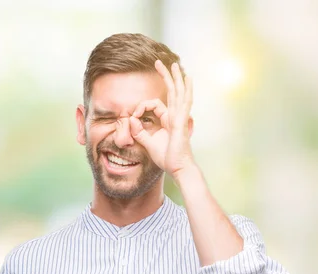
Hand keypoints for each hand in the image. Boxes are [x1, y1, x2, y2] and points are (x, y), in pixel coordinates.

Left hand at [129, 60, 194, 178]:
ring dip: (176, 77)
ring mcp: (180, 117)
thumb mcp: (148, 143)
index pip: (154, 105)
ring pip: (179, 92)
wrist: (178, 168)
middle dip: (165, 76)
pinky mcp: (182, 121)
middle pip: (172, 91)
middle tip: (159, 62)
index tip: (132, 116)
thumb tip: (130, 120)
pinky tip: (187, 78)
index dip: (141, 107)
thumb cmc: (167, 158)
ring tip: (174, 63)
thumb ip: (139, 132)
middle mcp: (176, 116)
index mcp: (168, 120)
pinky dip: (186, 89)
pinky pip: (184, 102)